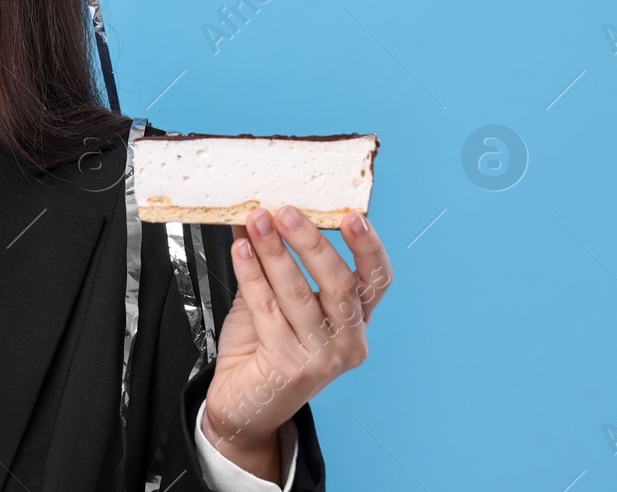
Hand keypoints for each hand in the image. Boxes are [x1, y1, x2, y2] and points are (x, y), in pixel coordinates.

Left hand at [199, 207, 391, 477]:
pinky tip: (239, 251)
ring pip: (299, 294)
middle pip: (339, 283)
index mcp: (354, 320)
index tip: (352, 216)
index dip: (368, 247)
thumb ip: (269, 262)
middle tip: (286, 211)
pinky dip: (252, 275)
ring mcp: (322, 357)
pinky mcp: (289, 366)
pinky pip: (267, 309)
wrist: (242, 406)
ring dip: (275, 252)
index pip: (376, 280)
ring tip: (256, 221)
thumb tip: (256, 214)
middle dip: (312, 242)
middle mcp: (347, 340)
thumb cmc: (261, 350)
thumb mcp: (272, 298)